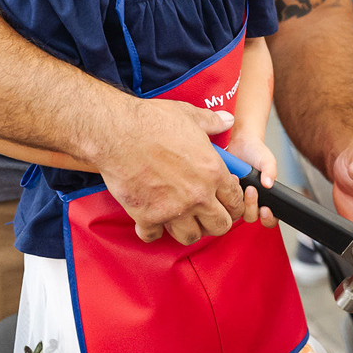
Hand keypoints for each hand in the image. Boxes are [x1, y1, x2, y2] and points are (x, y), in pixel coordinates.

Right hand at [98, 99, 243, 244]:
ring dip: (187, 228)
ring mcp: (173, 209)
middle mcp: (197, 195)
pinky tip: (152, 218)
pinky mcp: (147, 217)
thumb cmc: (153, 121)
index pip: (236, 201)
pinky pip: (155, 236)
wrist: (117, 132)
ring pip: (191, 237)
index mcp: (213, 172)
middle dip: (216, 220)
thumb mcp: (190, 115)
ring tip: (181, 217)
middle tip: (207, 212)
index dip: (233, 202)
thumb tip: (227, 120)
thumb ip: (212, 121)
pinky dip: (153, 230)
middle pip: (220, 226)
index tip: (224, 199)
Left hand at [226, 132, 278, 227]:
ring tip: (239, 181)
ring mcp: (238, 198)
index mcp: (266, 196)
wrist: (240, 143)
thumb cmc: (256, 152)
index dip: (268, 218)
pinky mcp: (225, 193)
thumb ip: (270, 171)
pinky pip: (224, 201)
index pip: (270, 218)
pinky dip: (227, 192)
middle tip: (251, 189)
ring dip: (239, 200)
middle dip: (252, 205)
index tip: (265, 209)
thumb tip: (269, 184)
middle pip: (251, 216)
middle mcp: (252, 200)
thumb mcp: (267, 160)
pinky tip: (231, 178)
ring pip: (236, 212)